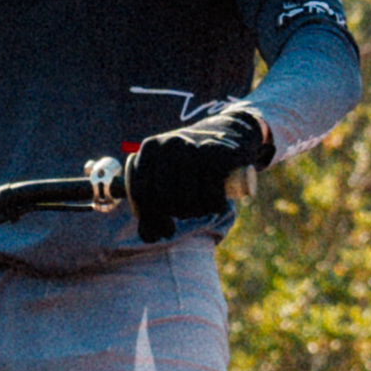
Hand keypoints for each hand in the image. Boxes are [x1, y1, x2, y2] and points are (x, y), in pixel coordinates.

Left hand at [125, 105, 275, 242]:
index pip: (140, 193)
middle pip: (164, 200)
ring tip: (202, 204)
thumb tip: (149, 238)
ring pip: (188, 201)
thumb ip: (151, 208)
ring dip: (197, 212)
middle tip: (188, 212)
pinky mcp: (219, 155)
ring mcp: (194, 148)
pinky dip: (215, 206)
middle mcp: (169, 144)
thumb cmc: (193, 163)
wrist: (230, 132)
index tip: (164, 226)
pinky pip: (212, 197)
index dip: (149, 217)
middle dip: (177, 214)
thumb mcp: (166, 176)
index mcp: (150, 147)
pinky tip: (217, 201)